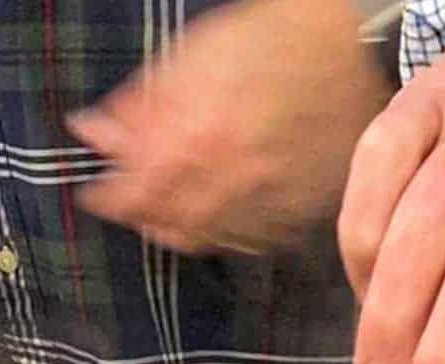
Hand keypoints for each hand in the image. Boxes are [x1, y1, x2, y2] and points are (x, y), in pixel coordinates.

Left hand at [68, 0, 390, 255]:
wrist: (351, 47)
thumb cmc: (270, 41)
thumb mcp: (191, 57)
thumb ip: (140, 105)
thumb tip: (93, 132)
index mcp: (199, 139)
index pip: (138, 194)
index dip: (111, 199)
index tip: (98, 196)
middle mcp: (235, 179)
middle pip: (174, 226)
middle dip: (147, 219)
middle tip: (136, 208)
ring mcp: (274, 200)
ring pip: (215, 240)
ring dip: (187, 231)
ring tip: (176, 215)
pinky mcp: (305, 210)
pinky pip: (258, 241)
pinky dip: (231, 236)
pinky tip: (222, 220)